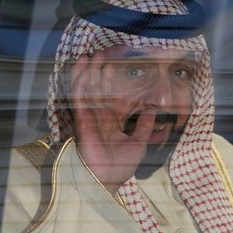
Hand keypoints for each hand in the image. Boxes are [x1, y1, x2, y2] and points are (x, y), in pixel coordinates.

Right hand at [70, 53, 155, 193]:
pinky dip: (80, 84)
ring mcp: (90, 117)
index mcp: (113, 122)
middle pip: (99, 88)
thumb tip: (152, 109)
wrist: (108, 179)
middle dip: (100, 71)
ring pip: (87, 90)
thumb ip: (144, 126)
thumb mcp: (139, 143)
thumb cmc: (121, 165)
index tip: (116, 65)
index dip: (114, 81)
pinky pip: (80, 98)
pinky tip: (83, 71)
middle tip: (102, 53)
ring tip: (90, 55)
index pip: (114, 96)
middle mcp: (100, 117)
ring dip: (88, 72)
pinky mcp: (81, 120)